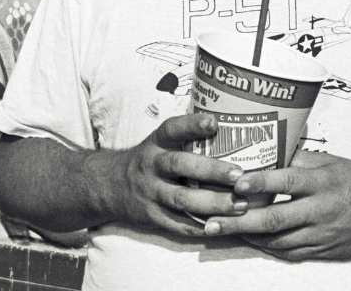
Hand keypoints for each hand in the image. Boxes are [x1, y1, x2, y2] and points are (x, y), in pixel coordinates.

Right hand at [116, 114, 247, 237]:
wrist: (110, 186)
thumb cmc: (150, 160)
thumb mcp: (159, 143)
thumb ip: (186, 137)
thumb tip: (229, 125)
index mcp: (156, 144)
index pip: (172, 130)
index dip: (191, 125)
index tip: (214, 122)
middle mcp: (151, 166)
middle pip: (180, 165)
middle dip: (211, 170)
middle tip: (239, 175)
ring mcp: (151, 193)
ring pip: (182, 199)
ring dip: (213, 203)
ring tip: (240, 204)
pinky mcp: (152, 216)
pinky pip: (177, 224)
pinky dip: (200, 227)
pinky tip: (221, 226)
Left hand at [203, 152, 350, 260]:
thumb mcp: (332, 162)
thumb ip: (300, 160)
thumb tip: (267, 151)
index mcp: (323, 181)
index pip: (287, 180)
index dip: (260, 181)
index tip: (236, 182)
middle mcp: (321, 209)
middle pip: (276, 218)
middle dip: (240, 221)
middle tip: (213, 221)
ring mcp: (323, 233)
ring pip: (279, 240)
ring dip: (248, 237)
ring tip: (222, 231)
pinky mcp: (325, 250)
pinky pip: (292, 252)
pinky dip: (269, 247)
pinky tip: (251, 242)